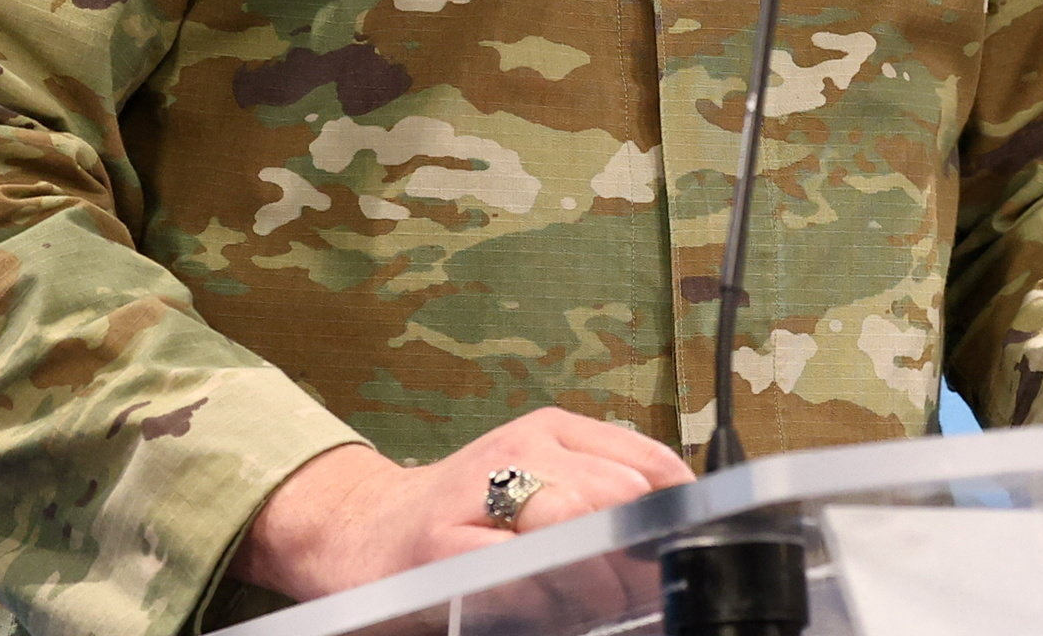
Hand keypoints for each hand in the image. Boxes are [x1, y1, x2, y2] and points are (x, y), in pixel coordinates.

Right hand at [235, 407, 697, 600]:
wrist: (361, 533)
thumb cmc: (461, 517)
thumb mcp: (539, 483)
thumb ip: (605, 488)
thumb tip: (682, 521)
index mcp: (550, 432)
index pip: (646, 464)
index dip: (672, 519)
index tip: (670, 558)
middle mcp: (516, 450)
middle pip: (613, 495)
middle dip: (635, 559)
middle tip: (634, 599)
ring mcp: (475, 494)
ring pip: (570, 524)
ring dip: (595, 582)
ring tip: (590, 608)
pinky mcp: (441, 545)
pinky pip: (516, 572)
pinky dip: (544, 600)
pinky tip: (544, 610)